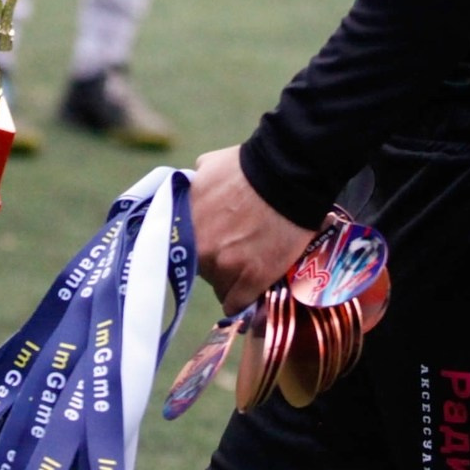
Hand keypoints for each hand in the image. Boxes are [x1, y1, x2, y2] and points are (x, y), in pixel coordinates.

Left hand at [190, 147, 313, 313]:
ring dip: (235, 279)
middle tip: (241, 249)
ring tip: (255, 264)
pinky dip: (246, 298)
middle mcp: (200, 248)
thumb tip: (196, 185)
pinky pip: (238, 303)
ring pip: (222, 287)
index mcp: (185, 223)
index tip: (215, 247)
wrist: (286, 176)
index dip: (202, 248)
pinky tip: (255, 288)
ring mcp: (225, 266)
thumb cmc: (250, 166)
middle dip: (220, 260)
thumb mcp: (209, 167)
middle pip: (204, 269)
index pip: (183, 251)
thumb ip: (197, 185)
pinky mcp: (252, 280)